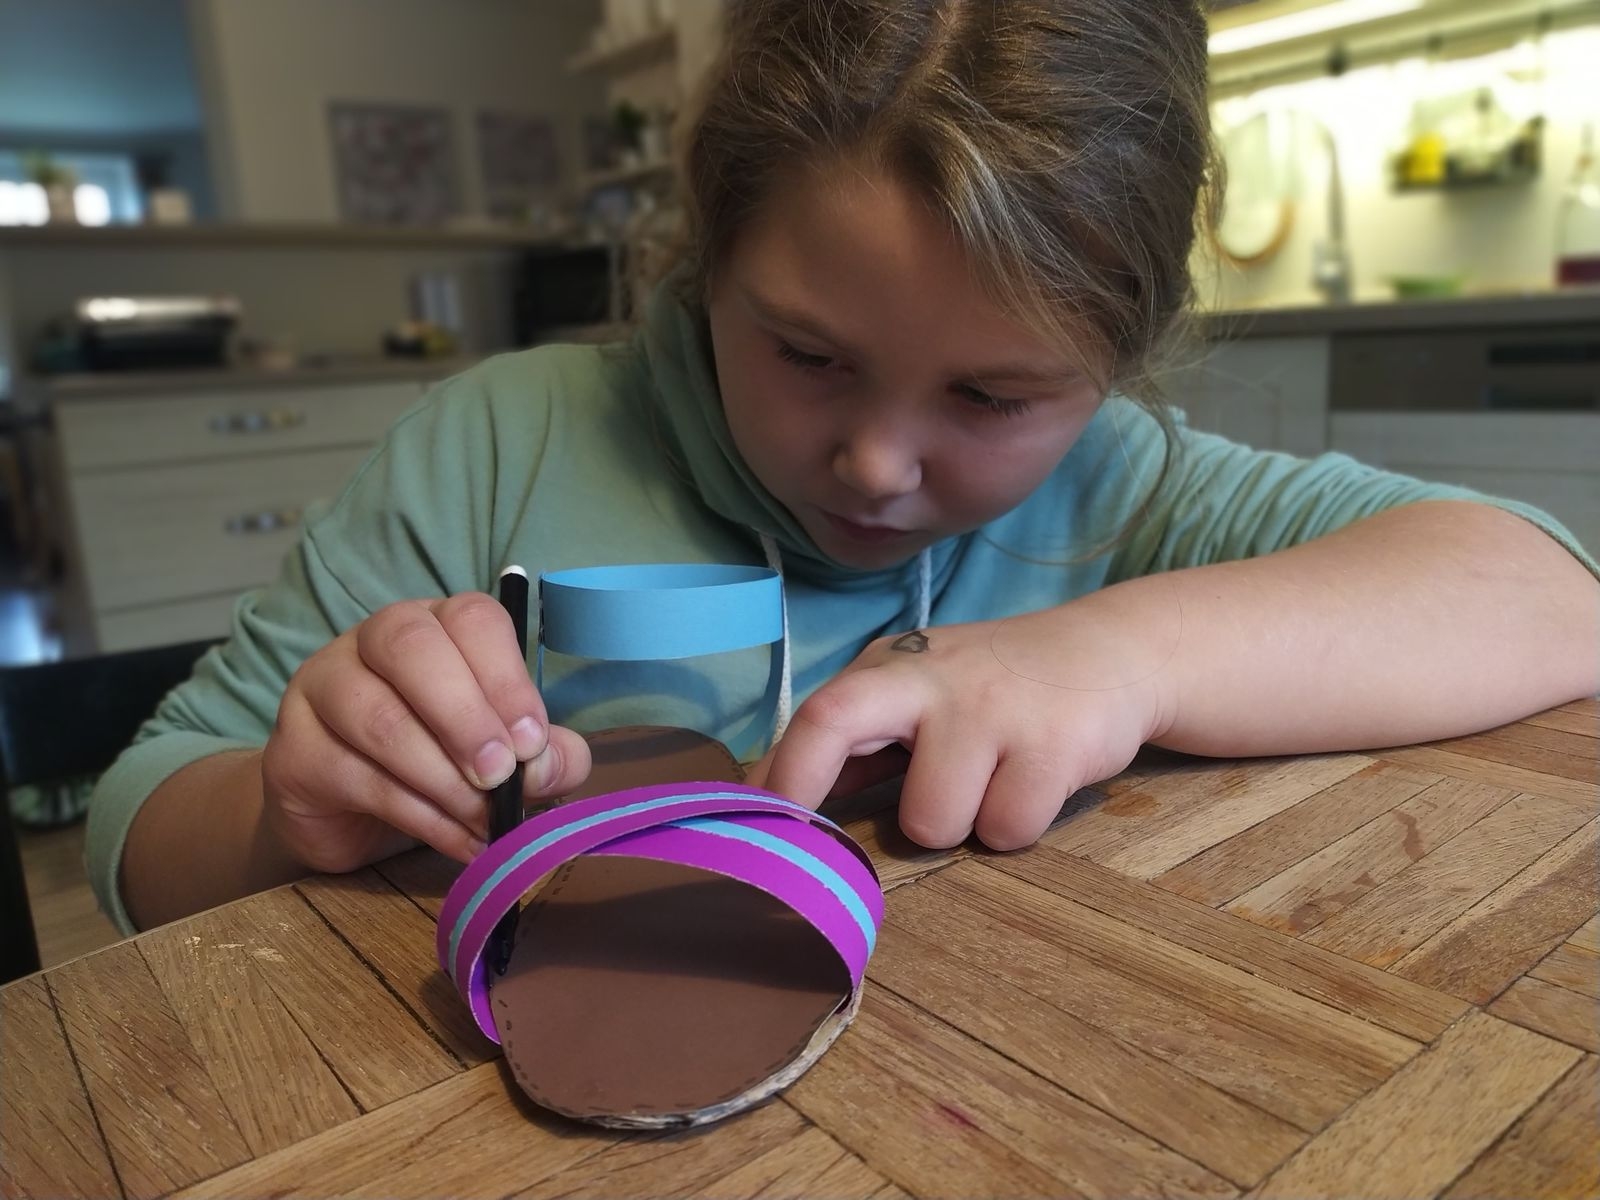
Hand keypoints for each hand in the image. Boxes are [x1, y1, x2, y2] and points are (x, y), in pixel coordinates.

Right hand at [261, 593, 591, 872]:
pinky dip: (420, 817)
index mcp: (437, 625)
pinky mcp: (292, 750)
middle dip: (465, 716)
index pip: (469, 617)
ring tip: (484, 820)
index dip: (505, 676)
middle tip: (499, 776)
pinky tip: (458, 841)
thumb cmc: (439, 764)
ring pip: (378, 717)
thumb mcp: (504, 755)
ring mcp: (322, 688)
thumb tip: (552, 764)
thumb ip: (544, 755)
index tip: (532, 740)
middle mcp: (373, 641)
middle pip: (412, 648)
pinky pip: (356, 777)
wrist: (349, 817)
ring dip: (443, 778)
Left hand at [747, 606, 1168, 849]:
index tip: (750, 832)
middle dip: (804, 787)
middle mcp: (928, 676)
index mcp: (889, 668)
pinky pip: (1005, 830)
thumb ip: (853, 742)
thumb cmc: (994, 690)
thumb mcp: (919, 696)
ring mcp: (990, 707)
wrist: (1111, 653)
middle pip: (833, 721)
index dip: (778, 778)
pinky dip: (1015, 825)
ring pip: (932, 821)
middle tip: (810, 848)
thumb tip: (763, 794)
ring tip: (988, 786)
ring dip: (958, 826)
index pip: (813, 716)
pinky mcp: (1053, 744)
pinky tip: (1033, 784)